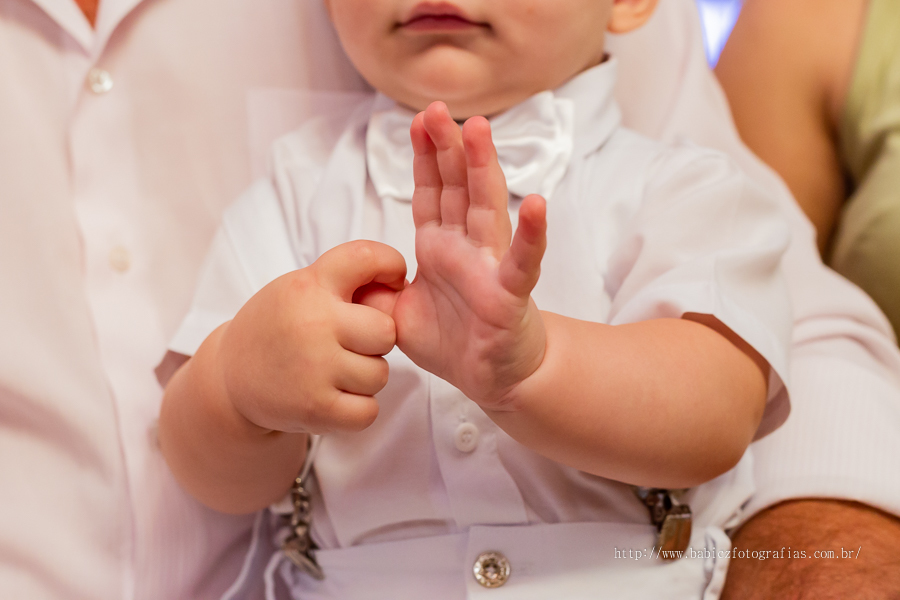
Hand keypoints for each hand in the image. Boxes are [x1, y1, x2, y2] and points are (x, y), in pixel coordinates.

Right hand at [217, 240, 406, 432]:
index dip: (390, 264)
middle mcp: (313, 323)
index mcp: (309, 286)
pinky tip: (336, 397)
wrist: (229, 376)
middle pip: (386, 331)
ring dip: (365, 377)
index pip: (365, 257)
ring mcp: (314, 368)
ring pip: (380, 375)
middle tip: (352, 343)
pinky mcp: (315, 408)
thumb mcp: (300, 287)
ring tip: (335, 371)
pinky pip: (368, 411)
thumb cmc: (279, 327)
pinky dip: (357, 409)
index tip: (392, 278)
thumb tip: (401, 285)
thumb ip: (346, 281)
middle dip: (377, 341)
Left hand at [389, 101, 547, 408]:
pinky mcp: (510, 294)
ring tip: (478, 131)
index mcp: (439, 247)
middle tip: (437, 109)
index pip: (431, 193)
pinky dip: (530, 234)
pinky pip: (522, 262)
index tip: (416, 120)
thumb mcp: (396, 316)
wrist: (491, 379)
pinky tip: (537, 205)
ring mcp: (491, 266)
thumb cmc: (452, 342)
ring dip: (483, 169)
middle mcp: (467, 248)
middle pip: (457, 188)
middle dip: (447, 147)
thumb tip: (347, 277)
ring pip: (487, 209)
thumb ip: (374, 291)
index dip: (424, 157)